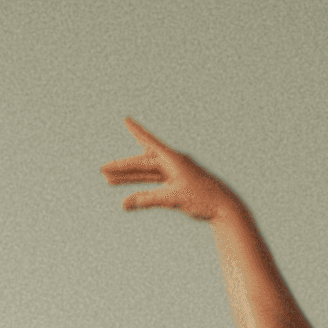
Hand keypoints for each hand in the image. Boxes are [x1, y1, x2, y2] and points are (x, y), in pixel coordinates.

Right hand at [103, 117, 240, 223]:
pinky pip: (154, 183)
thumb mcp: (173, 198)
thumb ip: (148, 200)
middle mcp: (173, 163)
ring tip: (109, 180)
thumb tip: (127, 204)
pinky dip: (142, 188)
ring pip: (146, 174)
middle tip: (103, 171)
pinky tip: (131, 190)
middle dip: (123, 167)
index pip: (150, 142)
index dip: (137, 131)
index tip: (126, 120)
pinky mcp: (177, 184)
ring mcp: (175, 174)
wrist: (224, 207)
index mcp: (173, 159)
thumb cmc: (202, 199)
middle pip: (143, 163)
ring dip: (129, 177)